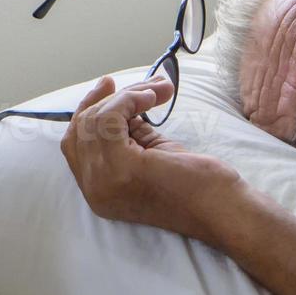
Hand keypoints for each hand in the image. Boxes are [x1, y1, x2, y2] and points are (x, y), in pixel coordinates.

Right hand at [60, 75, 245, 245]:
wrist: (221, 210)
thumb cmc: (197, 185)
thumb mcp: (152, 154)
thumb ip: (130, 134)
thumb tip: (126, 99)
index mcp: (99, 192)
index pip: (74, 144)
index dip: (88, 111)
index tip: (109, 88)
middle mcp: (94, 190)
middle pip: (80, 129)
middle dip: (108, 99)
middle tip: (140, 84)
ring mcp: (104, 181)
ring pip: (95, 120)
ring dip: (127, 96)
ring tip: (157, 91)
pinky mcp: (122, 167)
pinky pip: (110, 119)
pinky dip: (130, 99)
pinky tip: (153, 97)